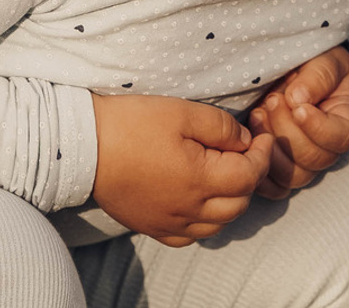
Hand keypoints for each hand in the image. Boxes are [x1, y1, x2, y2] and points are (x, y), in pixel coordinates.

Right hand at [89, 92, 274, 246]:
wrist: (86, 147)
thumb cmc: (135, 124)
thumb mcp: (184, 112)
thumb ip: (222, 128)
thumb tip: (245, 141)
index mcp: (199, 181)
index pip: (249, 176)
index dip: (263, 155)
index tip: (262, 136)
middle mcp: (187, 210)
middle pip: (238, 204)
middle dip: (251, 177)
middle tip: (247, 151)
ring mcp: (168, 223)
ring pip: (217, 225)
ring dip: (231, 201)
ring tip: (226, 171)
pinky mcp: (151, 227)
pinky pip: (190, 236)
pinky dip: (205, 220)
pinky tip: (200, 198)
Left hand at [247, 46, 348, 199]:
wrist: (298, 72)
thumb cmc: (317, 64)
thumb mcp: (326, 60)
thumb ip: (318, 77)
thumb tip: (297, 100)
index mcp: (347, 120)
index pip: (343, 138)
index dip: (319, 127)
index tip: (298, 107)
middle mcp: (330, 148)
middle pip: (314, 158)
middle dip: (287, 130)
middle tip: (272, 99)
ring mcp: (307, 164)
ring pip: (293, 176)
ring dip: (271, 148)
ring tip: (257, 115)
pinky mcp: (284, 172)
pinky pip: (275, 188)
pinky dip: (260, 171)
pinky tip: (249, 141)